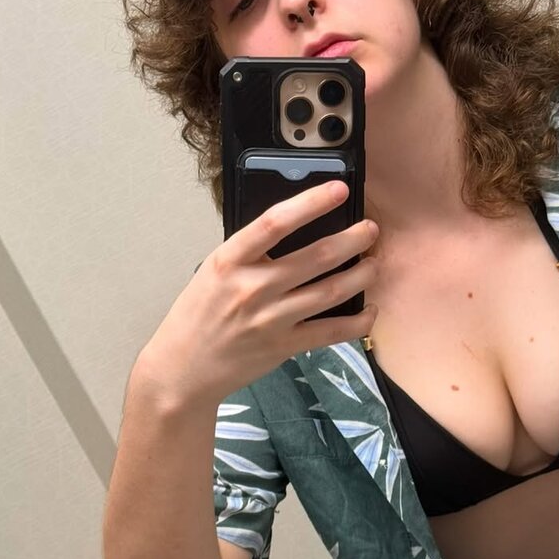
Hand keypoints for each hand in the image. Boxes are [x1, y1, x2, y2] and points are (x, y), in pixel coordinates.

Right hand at [139, 180, 378, 406]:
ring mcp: (271, 319)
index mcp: (230, 260)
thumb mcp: (214, 271)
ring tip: (374, 263)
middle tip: (371, 230)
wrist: (184, 368)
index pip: (275, 222)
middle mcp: (253, 287)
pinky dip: (358, 321)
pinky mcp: (285, 346)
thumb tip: (296, 227)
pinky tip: (370, 309)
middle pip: (317, 256)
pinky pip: (333, 331)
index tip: (339, 190)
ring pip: (331, 291)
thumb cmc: (199, 314)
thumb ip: (250, 252)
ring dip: (362, 275)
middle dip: (354, 239)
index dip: (312, 202)